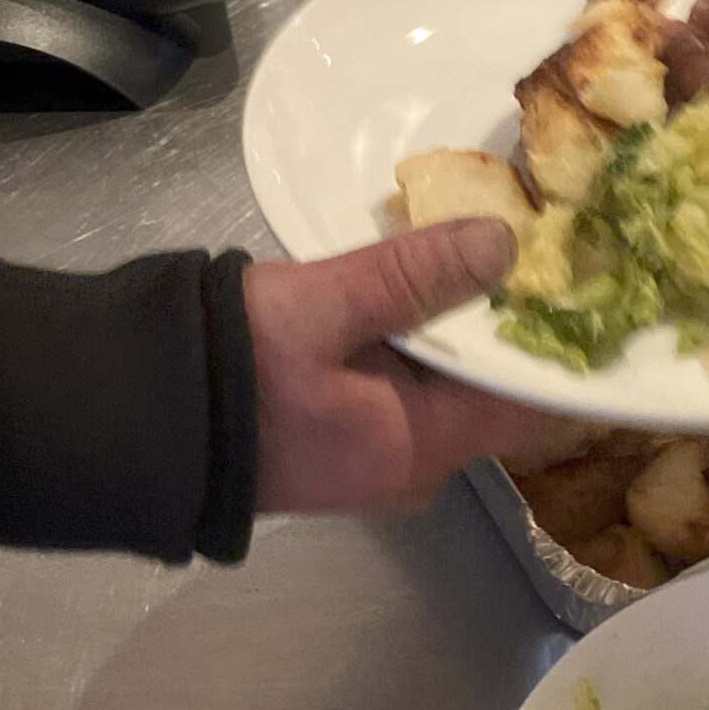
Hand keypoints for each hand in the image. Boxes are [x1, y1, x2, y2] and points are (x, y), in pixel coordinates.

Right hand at [246, 219, 568, 516]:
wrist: (126, 419)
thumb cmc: (224, 370)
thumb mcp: (319, 306)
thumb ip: (411, 276)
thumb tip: (502, 245)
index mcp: (419, 446)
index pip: (529, 410)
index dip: (559, 349)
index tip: (582, 286)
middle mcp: (410, 466)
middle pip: (488, 394)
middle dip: (503, 325)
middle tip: (527, 244)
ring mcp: (374, 456)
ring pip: (444, 386)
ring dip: (456, 326)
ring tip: (477, 248)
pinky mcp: (343, 436)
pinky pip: (404, 388)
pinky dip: (416, 341)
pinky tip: (413, 284)